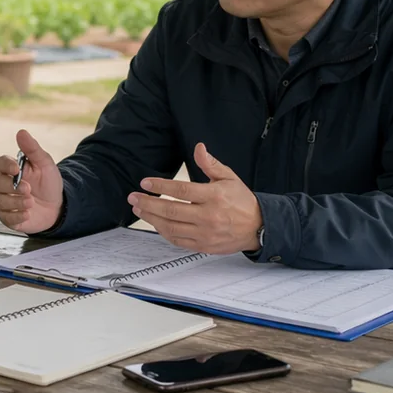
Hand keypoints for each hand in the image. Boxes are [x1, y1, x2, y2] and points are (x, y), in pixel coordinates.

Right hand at [0, 129, 63, 234]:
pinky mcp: (8, 217)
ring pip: (0, 201)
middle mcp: (4, 184)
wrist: (57, 207)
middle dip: (12, 187)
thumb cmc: (49, 183)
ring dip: (16, 202)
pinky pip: (5, 217)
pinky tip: (27, 214)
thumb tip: (21, 132)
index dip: (6, 165)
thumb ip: (32, 149)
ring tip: (31, 202)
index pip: (1, 163)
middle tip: (28, 189)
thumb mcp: (45, 164)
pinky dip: (16, 216)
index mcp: (11, 169)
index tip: (17, 169)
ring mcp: (4, 201)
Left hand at [128, 143, 262, 254]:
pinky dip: (163, 232)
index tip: (145, 183)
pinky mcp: (203, 245)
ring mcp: (205, 233)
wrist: (259, 227)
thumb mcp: (229, 177)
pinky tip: (155, 223)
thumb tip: (198, 147)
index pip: (181, 190)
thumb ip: (210, 164)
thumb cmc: (242, 201)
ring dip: (151, 218)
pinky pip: (178, 240)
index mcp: (214, 196)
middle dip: (148, 203)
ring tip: (139, 209)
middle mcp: (208, 216)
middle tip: (133, 197)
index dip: (160, 187)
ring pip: (171, 227)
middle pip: (171, 211)